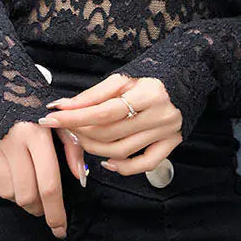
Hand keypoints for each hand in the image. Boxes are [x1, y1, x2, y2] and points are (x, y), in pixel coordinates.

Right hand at [0, 120, 85, 239]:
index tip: (60, 229)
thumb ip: (72, 145)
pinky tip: (8, 176)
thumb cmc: (28, 92)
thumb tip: (81, 178)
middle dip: (40, 208)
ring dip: (21, 198)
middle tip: (45, 205)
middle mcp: (12, 142)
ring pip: (8, 193)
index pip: (49, 185)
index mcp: (37, 133)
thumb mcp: (56, 114)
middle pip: (27, 195)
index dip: (56, 213)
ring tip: (28, 186)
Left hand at [38, 73, 182, 175]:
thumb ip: (94, 94)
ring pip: (121, 150)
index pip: (102, 111)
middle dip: (79, 131)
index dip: (74, 117)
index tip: (50, 117)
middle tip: (62, 126)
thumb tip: (63, 106)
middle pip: (109, 133)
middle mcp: (158, 115)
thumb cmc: (153, 72)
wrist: (190, 74)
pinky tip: (106, 162)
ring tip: (79, 139)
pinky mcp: (172, 144)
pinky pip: (145, 164)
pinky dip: (123, 168)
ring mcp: (167, 132)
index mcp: (147, 94)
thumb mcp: (124, 77)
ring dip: (93, 148)